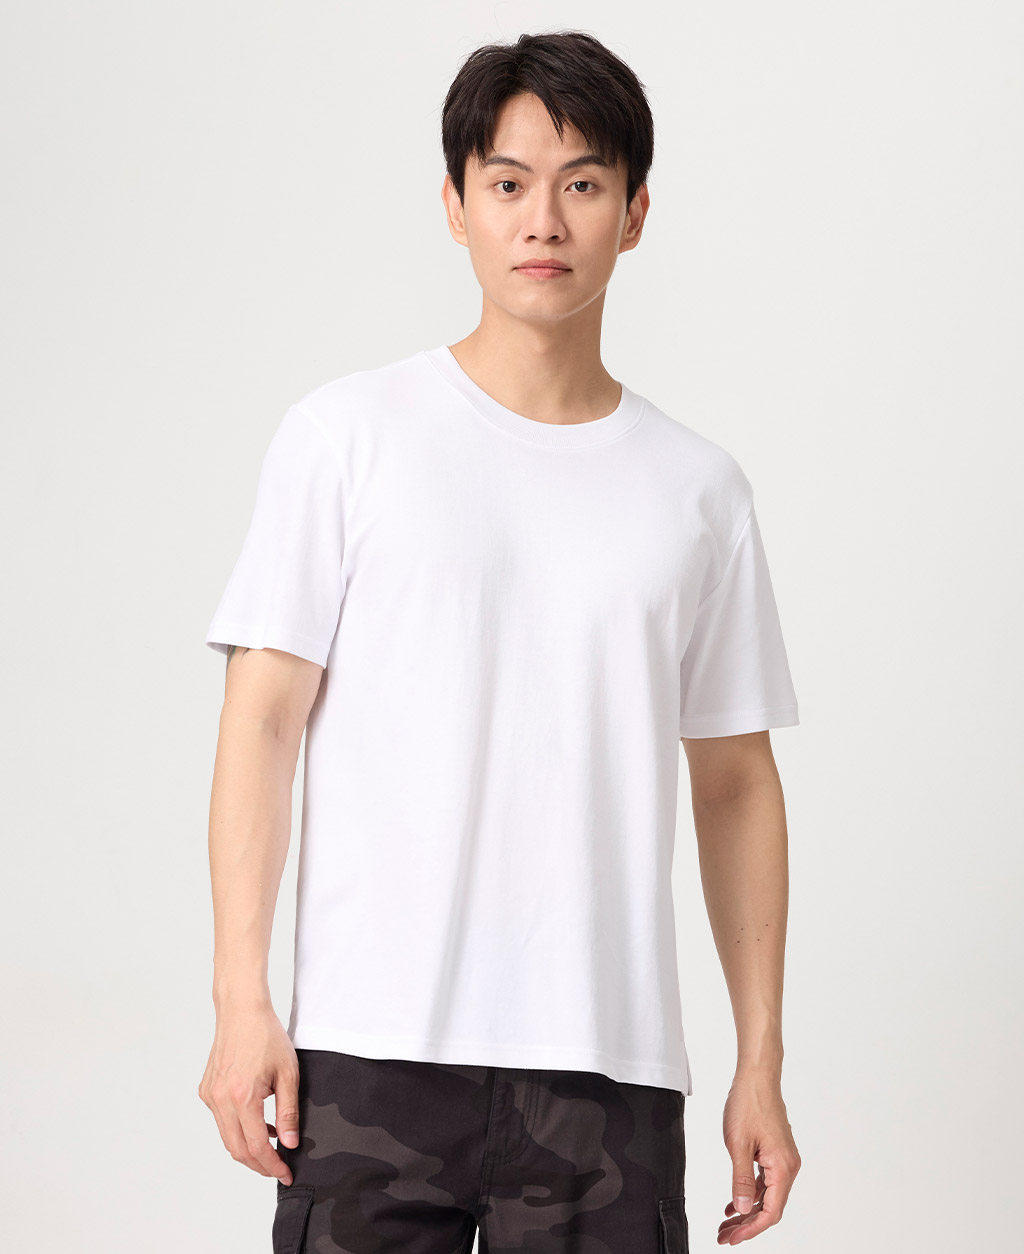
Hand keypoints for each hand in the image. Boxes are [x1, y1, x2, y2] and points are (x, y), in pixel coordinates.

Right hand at [198, 1002, 300, 1184]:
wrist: (242, 1011)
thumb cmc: (267, 1036)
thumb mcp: (288, 1073)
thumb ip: (288, 1111)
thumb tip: (289, 1143)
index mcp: (243, 1097)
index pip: (257, 1146)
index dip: (273, 1165)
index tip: (286, 1174)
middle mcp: (221, 1100)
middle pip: (238, 1150)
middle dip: (259, 1165)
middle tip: (279, 1168)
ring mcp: (210, 1096)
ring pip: (227, 1138)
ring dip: (249, 1147)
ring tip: (273, 1144)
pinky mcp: (207, 1090)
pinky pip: (222, 1121)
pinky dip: (239, 1129)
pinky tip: (258, 1123)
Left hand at [717, 1069, 800, 1243]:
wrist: (757, 1076)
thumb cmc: (748, 1103)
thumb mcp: (738, 1144)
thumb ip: (741, 1179)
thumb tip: (744, 1209)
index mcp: (783, 1167)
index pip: (770, 1211)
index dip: (751, 1229)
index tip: (733, 1237)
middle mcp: (788, 1166)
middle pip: (769, 1206)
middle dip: (747, 1224)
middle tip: (724, 1235)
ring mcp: (783, 1158)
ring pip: (767, 1194)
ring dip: (747, 1209)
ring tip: (726, 1222)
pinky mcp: (775, 1151)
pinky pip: (765, 1180)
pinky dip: (751, 1192)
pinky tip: (735, 1200)